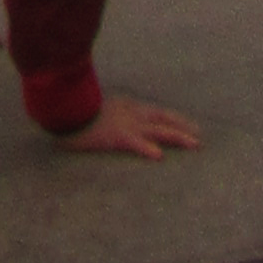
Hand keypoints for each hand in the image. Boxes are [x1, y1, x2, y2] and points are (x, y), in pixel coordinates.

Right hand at [59, 93, 201, 160]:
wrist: (63, 107)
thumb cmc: (75, 110)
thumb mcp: (96, 107)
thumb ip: (108, 112)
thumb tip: (112, 119)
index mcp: (126, 105)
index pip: (156, 112)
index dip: (174, 118)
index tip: (190, 125)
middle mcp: (129, 112)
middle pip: (162, 119)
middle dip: (182, 127)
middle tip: (200, 137)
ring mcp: (123, 122)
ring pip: (156, 130)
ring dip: (176, 136)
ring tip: (193, 145)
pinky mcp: (113, 135)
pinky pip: (133, 142)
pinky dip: (146, 148)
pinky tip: (158, 157)